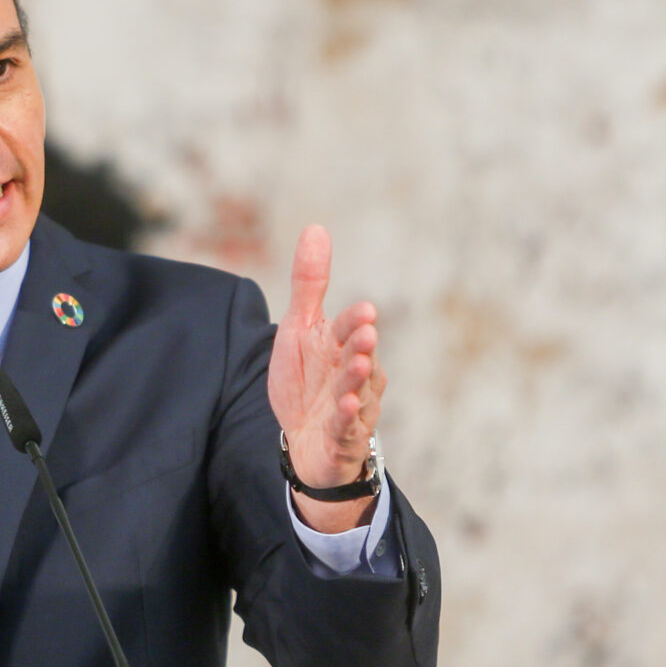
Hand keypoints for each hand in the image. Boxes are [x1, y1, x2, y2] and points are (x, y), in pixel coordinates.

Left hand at [266, 224, 385, 532]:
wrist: (304, 438)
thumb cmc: (307, 378)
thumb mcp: (300, 328)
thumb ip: (309, 283)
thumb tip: (316, 228)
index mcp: (341, 345)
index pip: (348, 328)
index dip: (354, 321)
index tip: (364, 311)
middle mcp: (354, 373)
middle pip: (359, 357)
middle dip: (362, 345)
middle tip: (366, 332)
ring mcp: (352, 406)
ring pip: (358, 391)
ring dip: (357, 379)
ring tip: (359, 364)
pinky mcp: (344, 436)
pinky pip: (347, 426)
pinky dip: (347, 417)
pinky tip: (345, 406)